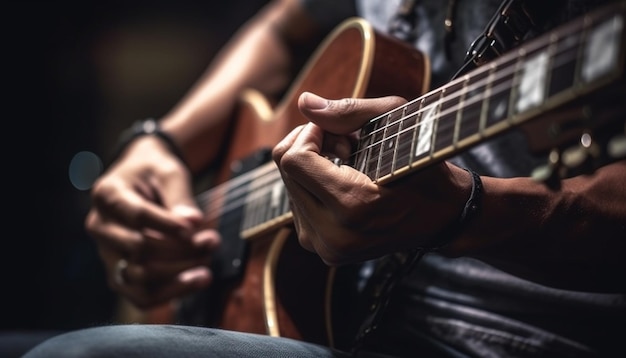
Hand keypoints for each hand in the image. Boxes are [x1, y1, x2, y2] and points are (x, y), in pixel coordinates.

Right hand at [85, 135, 219, 308]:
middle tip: (212, 242)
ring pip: (138, 278)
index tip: (197, 227)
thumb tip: (193, 222)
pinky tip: (197, 280)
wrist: (140, 178)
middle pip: (138, 249)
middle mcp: (100, 226)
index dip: (168, 225)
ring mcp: (107, 253)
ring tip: (208, 264)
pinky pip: (141, 295)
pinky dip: (171, 292)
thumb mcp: (169, 172)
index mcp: (107, 194)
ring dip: (178, 275)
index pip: (137, 216)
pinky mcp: (119, 272)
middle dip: (181, 250)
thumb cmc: (155, 172)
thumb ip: (180, 196)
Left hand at [273, 92, 471, 264]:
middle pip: (286, 172)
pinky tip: (342, 182)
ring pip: (289, 187)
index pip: (294, 160)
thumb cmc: (424, 164)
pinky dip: (314, 187)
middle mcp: (333, 234)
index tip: (338, 129)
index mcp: (352, 206)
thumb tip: (303, 102)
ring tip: (349, 164)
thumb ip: (347, 111)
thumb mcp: (397, 124)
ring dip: (312, 167)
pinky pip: (298, 205)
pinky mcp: (324, 251)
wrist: (443, 216)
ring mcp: (326, 247)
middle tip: (347, 144)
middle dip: (311, 147)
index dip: (311, 133)